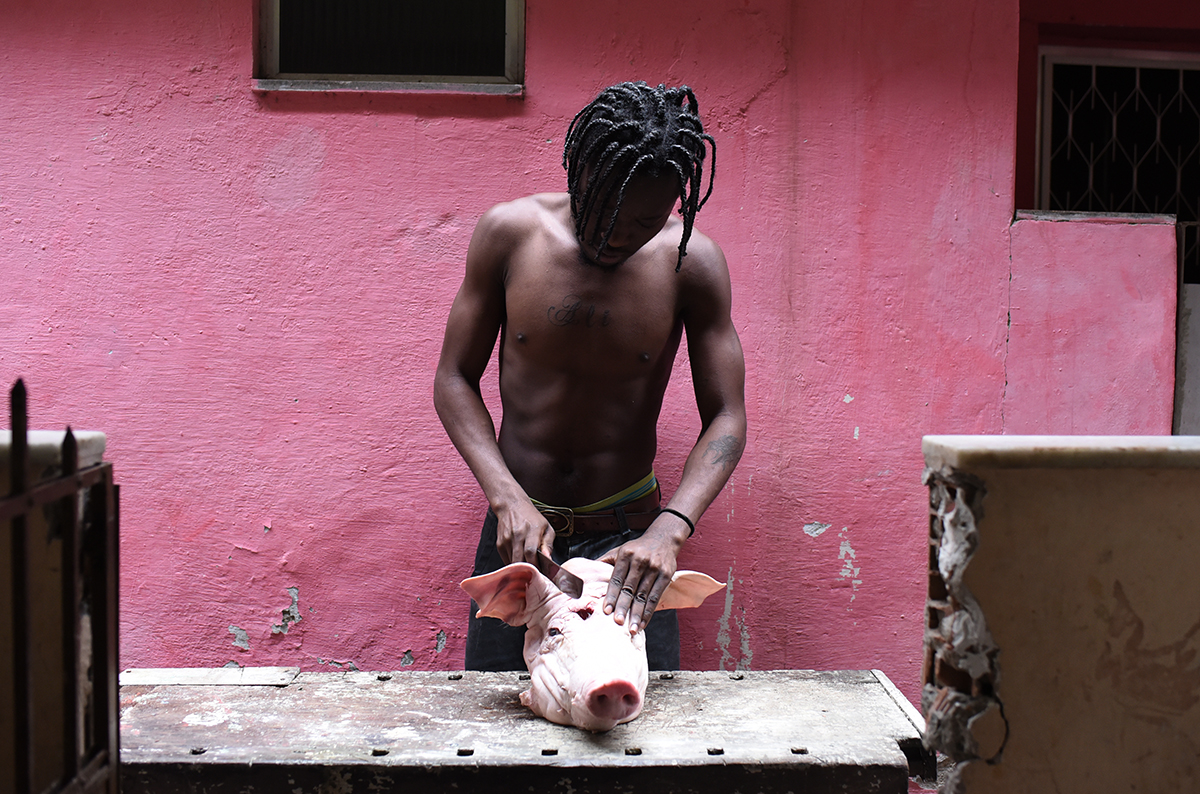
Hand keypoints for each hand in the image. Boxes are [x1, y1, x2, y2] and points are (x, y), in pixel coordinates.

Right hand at [495, 500, 553, 565]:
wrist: (511, 506)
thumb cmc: (531, 517)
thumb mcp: (546, 527)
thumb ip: (548, 544)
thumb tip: (549, 559)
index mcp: (531, 530)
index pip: (531, 552)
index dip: (535, 564)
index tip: (541, 570)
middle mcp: (517, 535)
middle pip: (520, 560)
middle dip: (528, 570)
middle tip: (534, 573)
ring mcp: (506, 540)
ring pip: (513, 562)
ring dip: (521, 568)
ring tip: (528, 566)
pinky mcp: (500, 544)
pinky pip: (506, 560)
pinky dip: (514, 564)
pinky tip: (520, 560)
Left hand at [600, 516, 687, 632]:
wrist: (663, 538)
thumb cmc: (638, 548)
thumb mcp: (620, 550)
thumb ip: (605, 562)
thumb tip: (584, 573)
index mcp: (625, 555)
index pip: (616, 579)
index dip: (611, 596)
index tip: (606, 610)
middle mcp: (640, 561)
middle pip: (629, 589)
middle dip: (623, 607)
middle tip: (617, 622)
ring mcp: (654, 568)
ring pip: (643, 596)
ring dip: (637, 614)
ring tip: (631, 629)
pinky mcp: (665, 575)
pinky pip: (655, 597)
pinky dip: (648, 612)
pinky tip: (642, 622)